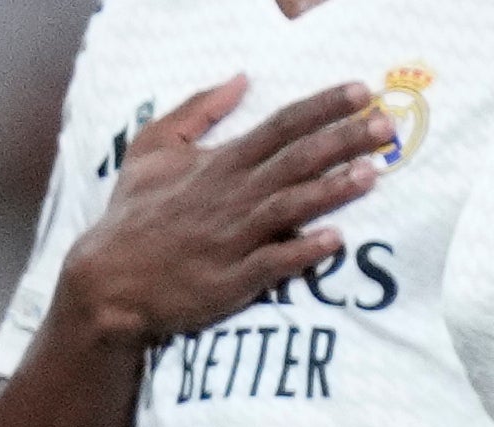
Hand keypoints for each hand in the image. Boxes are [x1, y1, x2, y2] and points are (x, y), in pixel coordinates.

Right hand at [53, 76, 392, 356]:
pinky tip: (335, 240)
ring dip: (334, 190)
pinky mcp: (231, 280)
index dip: (324, 106)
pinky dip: (303, 251)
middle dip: (345, 140)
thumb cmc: (132, 215)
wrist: (106, 281)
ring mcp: (233, 239)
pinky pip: (274, 263)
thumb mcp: (151, 148)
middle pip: (298, 160)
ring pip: (292, 206)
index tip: (362, 90)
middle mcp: (232, 196)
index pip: (282, 124)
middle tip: (388, 126)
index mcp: (220, 162)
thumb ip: (197, 109)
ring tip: (373, 174)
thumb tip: (240, 78)